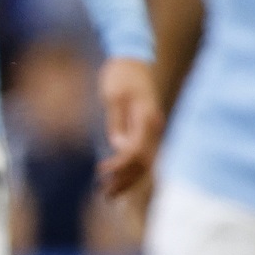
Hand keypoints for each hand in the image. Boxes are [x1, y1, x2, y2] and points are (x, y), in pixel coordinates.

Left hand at [95, 55, 161, 198]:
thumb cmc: (120, 75)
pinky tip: (119, 178)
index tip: (101, 173)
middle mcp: (153, 126)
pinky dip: (131, 168)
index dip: (119, 166)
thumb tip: (119, 146)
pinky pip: (142, 153)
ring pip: (144, 161)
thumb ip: (117, 122)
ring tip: (110, 194)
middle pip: (142, 162)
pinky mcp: (146, 128)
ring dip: (128, 178)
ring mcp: (152, 128)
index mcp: (146, 118)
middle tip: (105, 195)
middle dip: (125, 180)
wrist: (131, 58)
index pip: (135, 151)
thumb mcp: (112, 96)